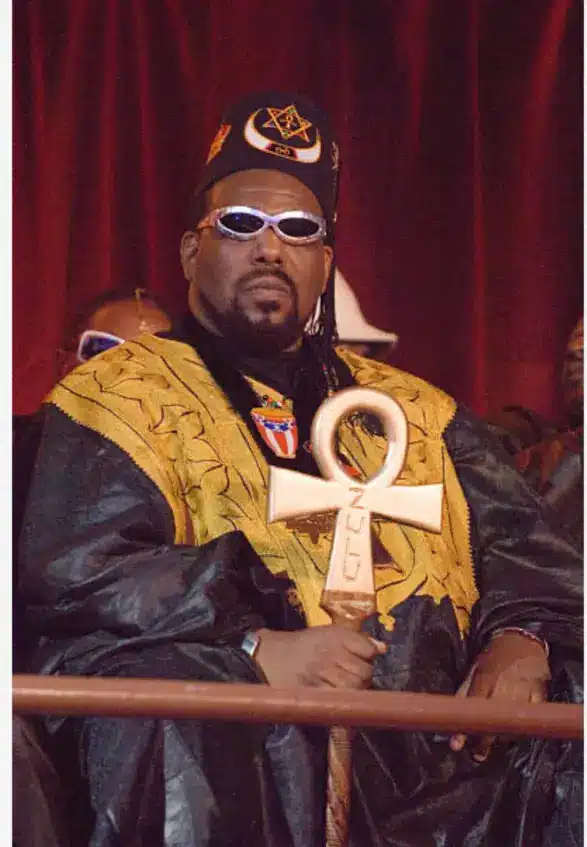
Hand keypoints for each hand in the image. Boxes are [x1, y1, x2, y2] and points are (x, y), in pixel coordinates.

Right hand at [254, 626, 386, 688]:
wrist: (270, 656)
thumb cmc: (304, 644)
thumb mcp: (329, 633)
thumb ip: (357, 639)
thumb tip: (382, 648)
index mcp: (335, 636)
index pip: (368, 650)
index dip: (369, 656)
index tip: (363, 658)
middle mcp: (329, 653)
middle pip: (364, 672)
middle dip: (364, 676)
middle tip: (355, 676)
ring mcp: (321, 674)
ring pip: (354, 688)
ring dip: (356, 691)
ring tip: (347, 687)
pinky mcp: (313, 692)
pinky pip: (339, 701)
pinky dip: (343, 702)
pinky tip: (338, 698)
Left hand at [450, 631, 549, 761]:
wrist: (520, 641)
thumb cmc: (493, 658)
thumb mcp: (473, 671)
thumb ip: (463, 693)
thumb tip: (449, 717)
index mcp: (485, 680)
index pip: (472, 710)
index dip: (464, 730)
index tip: (457, 746)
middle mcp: (504, 688)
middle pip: (493, 724)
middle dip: (483, 742)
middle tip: (477, 753)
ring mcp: (524, 692)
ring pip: (512, 727)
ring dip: (501, 739)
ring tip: (494, 741)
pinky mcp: (540, 695)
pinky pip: (531, 721)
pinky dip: (522, 729)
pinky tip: (514, 731)